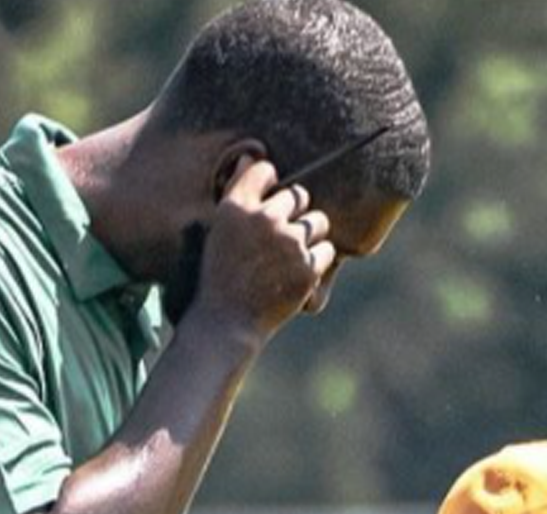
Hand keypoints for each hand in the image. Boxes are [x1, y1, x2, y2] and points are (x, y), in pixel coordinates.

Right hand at [189, 157, 334, 341]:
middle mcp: (264, 218)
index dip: (269, 184)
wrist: (226, 323)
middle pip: (298, 194)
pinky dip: (317, 262)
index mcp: (237, 206)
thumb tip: (251, 157)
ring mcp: (289, 243)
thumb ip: (238, 192)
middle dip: (294, 214)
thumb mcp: (219, 230)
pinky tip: (296, 275)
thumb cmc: (219, 275)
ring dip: (310, 236)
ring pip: (318, 222)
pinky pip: (326, 251)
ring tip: (289, 258)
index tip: (266, 204)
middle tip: (279, 241)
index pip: (265, 170)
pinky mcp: (307, 267)